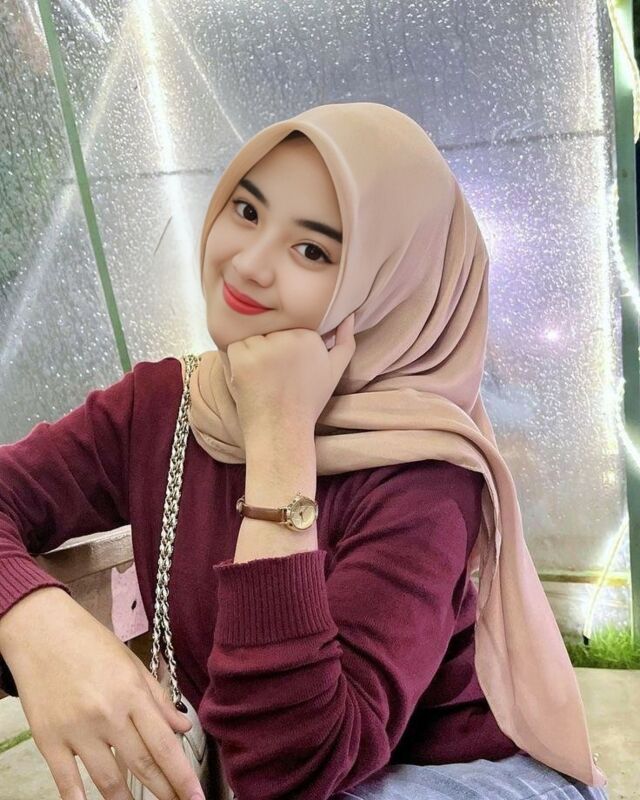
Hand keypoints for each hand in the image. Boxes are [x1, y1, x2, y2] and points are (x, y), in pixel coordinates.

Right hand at [0, 587, 204, 799]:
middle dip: (164, 791)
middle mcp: (108, 714)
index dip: (181, 775)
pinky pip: (67, 781)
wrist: (42, 633)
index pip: (164, 744)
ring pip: (108, 780)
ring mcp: (77, 729)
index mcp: (132, 693)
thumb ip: (157, 699)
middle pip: (141, 764)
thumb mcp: (131, 663)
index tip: (196, 796)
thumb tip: (182, 727)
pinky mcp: (48, 739)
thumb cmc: (91, 644)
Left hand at [219, 312, 356, 437]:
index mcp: (309, 336)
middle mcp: (287, 337)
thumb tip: (348, 316)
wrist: (283, 431)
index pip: (289, 326)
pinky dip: (237, 361)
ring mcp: (264, 347)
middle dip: (269, 348)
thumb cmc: (308, 402)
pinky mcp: (243, 357)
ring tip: (264, 379)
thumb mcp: (334, 372)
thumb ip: (344, 342)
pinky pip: (234, 347)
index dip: (285, 347)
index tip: (290, 369)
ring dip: (252, 354)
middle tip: (276, 377)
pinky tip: (251, 380)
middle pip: (270, 330)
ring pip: (251, 337)